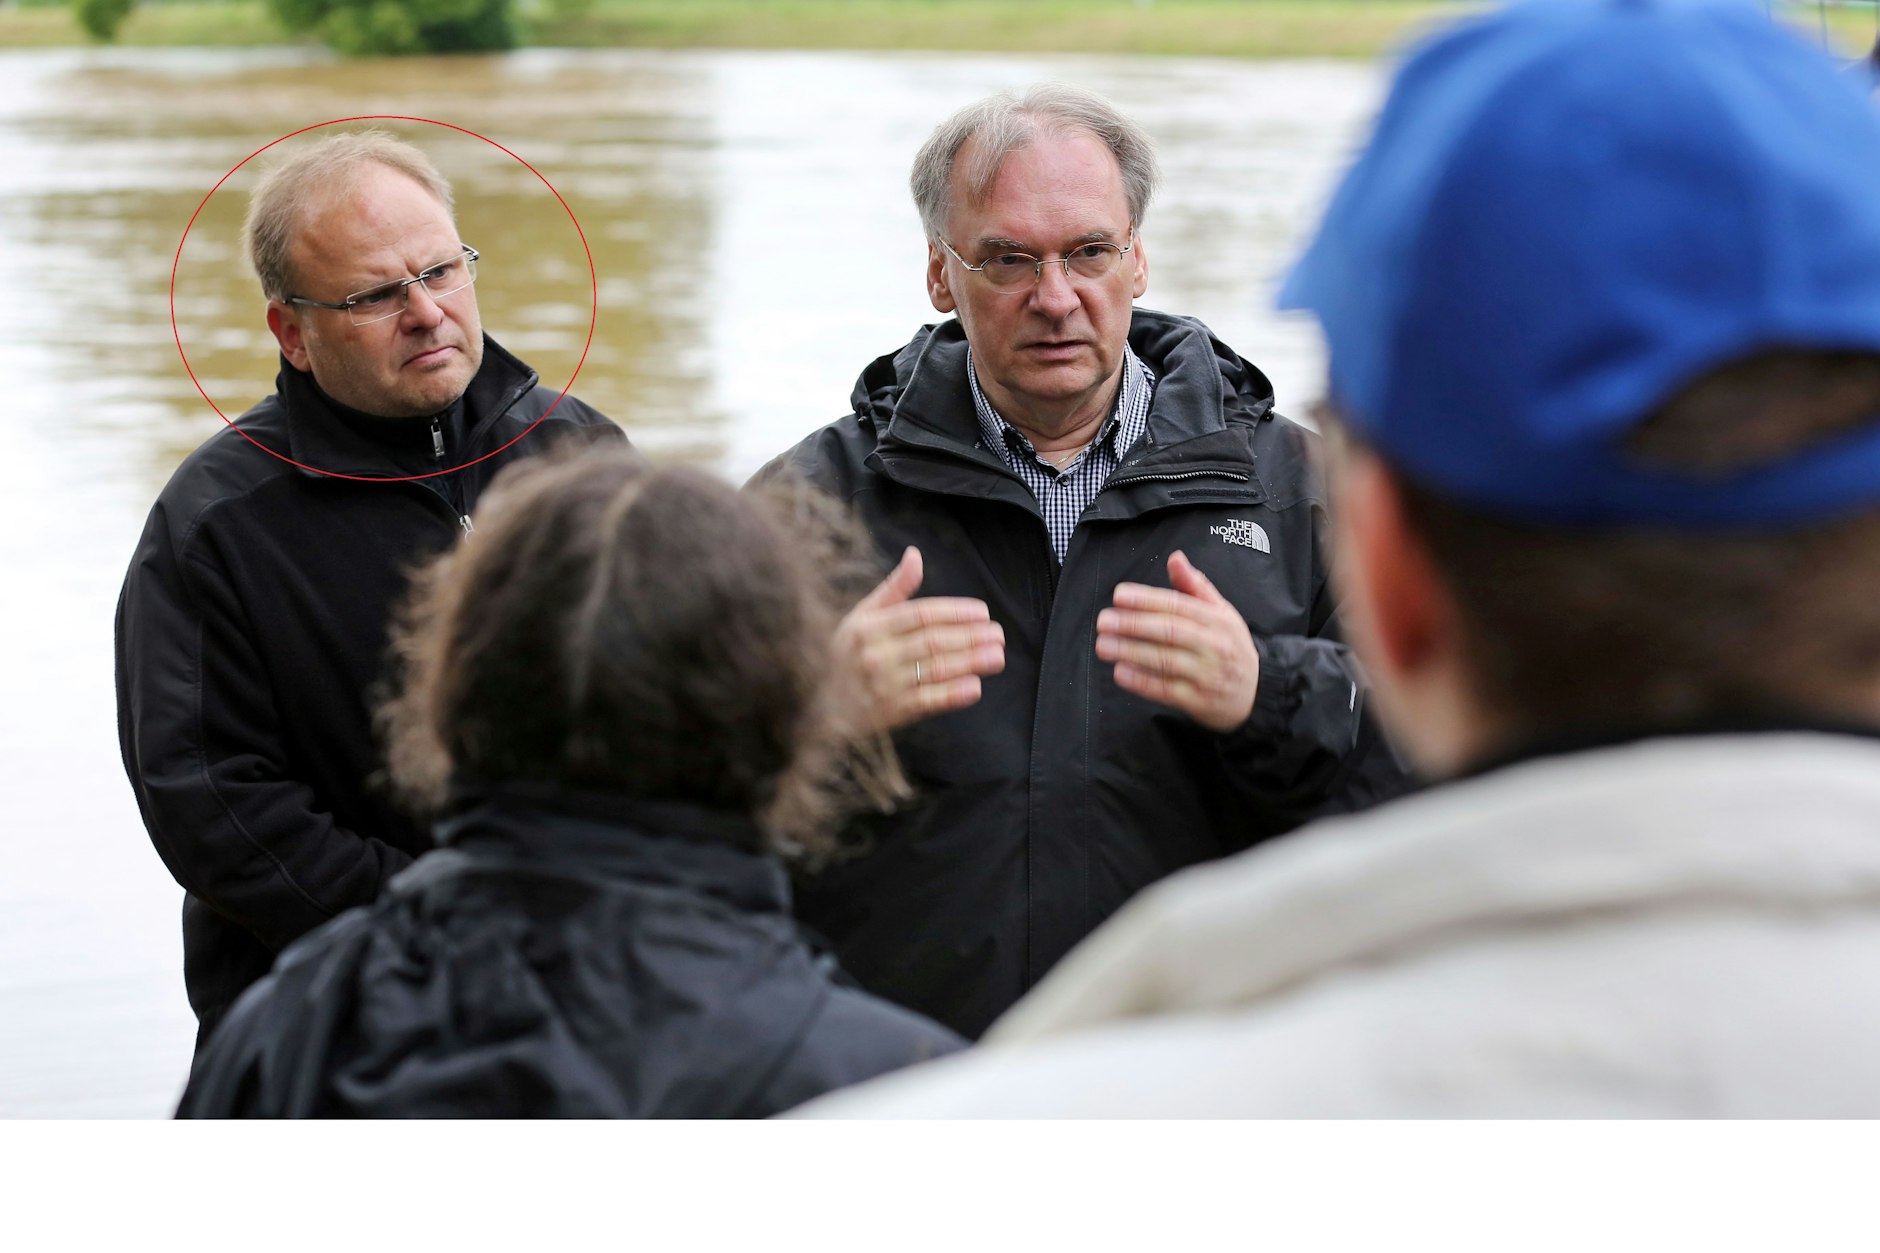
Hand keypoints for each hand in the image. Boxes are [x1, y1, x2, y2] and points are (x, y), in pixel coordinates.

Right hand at [834, 546, 1005, 733]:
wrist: (815, 705)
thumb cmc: (843, 654)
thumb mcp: (861, 616)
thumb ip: (893, 589)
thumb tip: (915, 555)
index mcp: (869, 626)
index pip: (919, 614)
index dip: (953, 612)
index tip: (982, 613)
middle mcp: (876, 654)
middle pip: (932, 641)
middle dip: (970, 637)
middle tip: (998, 634)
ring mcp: (883, 685)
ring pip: (934, 669)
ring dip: (970, 662)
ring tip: (997, 656)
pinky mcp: (889, 713)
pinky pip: (926, 701)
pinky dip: (951, 694)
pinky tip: (975, 687)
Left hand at [1095, 549, 1259, 732]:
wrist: (1258, 694)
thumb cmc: (1232, 648)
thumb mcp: (1223, 613)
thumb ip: (1195, 586)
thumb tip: (1175, 558)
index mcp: (1217, 620)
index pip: (1178, 605)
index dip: (1147, 600)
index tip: (1119, 596)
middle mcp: (1213, 645)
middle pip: (1169, 631)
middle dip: (1133, 624)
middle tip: (1104, 620)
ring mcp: (1206, 675)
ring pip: (1165, 660)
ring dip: (1131, 651)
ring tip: (1104, 645)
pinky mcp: (1198, 701)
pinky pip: (1166, 689)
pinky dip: (1141, 681)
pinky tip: (1120, 672)